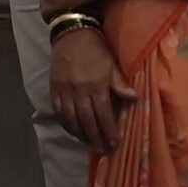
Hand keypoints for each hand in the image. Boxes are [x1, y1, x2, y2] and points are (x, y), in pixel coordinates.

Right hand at [50, 25, 136, 154]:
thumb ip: (120, 84)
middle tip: (102, 151)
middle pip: (87, 122)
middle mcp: (78, 92)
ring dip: (80, 134)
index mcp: (96, 87)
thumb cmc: (96, 50)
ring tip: (88, 144)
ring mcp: (64, 92)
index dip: (109, 132)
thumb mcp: (112, 65)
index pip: (103, 115)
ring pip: (71, 119)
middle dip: (95, 138)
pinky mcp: (54, 89)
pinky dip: (65, 124)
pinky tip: (72, 130)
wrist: (72, 35)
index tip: (115, 144)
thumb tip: (134, 99)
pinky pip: (58, 112)